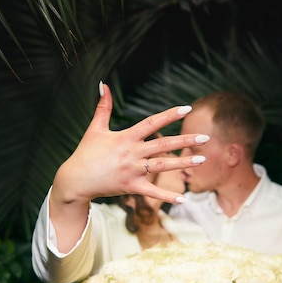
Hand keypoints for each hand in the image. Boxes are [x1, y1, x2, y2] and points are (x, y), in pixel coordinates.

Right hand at [52, 82, 207, 204]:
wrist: (76, 179)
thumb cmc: (86, 153)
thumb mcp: (95, 128)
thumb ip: (103, 106)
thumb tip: (103, 84)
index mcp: (126, 137)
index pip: (152, 123)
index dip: (169, 115)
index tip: (187, 109)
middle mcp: (132, 153)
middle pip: (163, 144)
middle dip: (185, 140)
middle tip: (205, 138)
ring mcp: (132, 171)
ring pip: (162, 166)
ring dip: (183, 163)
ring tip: (202, 159)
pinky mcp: (131, 187)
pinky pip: (152, 192)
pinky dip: (167, 195)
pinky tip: (184, 197)